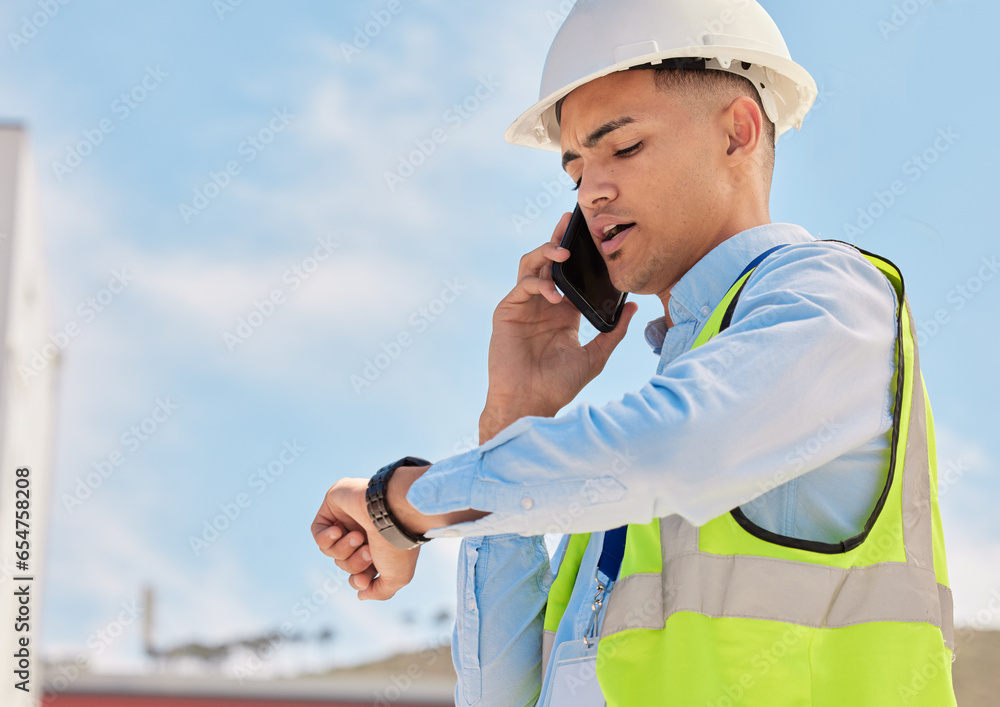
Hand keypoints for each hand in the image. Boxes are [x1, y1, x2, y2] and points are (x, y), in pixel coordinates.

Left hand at [311, 477, 418, 600]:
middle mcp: (366, 532)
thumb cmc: (396, 544)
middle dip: (353, 563)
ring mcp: (350, 518)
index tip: (363, 580)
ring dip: (342, 549)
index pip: (360, 572)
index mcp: (382, 546)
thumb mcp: (396, 578)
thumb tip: (362, 594)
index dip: (358, 580)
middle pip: (345, 562)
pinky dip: (325, 538)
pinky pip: (318, 532)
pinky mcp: (334, 505)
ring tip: (357, 536)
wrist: (393, 512)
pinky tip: (337, 531)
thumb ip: (380, 591)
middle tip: (368, 552)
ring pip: (331, 549)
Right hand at [480, 212, 638, 441]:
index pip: (570, 273)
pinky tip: (554, 295)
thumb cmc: (559, 385)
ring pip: (531, 266)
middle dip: (558, 239)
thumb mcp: (595, 356)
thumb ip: (614, 331)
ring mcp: (523, 306)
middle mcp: (543, 304)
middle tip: (570, 221)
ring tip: (563, 252)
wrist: (530, 403)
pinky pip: (522, 286)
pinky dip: (538, 284)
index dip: (577, 253)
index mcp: (563, 312)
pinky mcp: (507, 312)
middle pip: (548, 261)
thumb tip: (633, 306)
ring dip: (545, 253)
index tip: (590, 234)